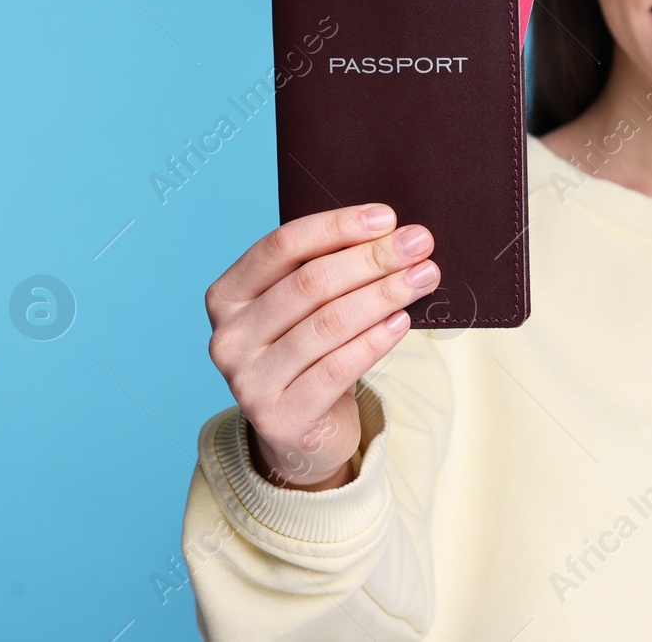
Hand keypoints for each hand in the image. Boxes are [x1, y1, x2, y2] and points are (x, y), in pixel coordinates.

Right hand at [204, 204, 439, 488]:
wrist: (301, 433)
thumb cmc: (308, 354)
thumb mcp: (304, 309)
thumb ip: (328, 270)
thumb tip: (392, 233)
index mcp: (227, 296)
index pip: (281, 246)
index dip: (337, 227)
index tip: (387, 218)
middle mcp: (228, 338)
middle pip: (309, 284)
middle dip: (372, 259)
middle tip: (419, 245)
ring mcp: (248, 381)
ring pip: (329, 324)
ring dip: (384, 295)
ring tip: (423, 277)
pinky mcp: (279, 417)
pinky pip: (338, 368)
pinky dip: (375, 340)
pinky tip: (402, 321)